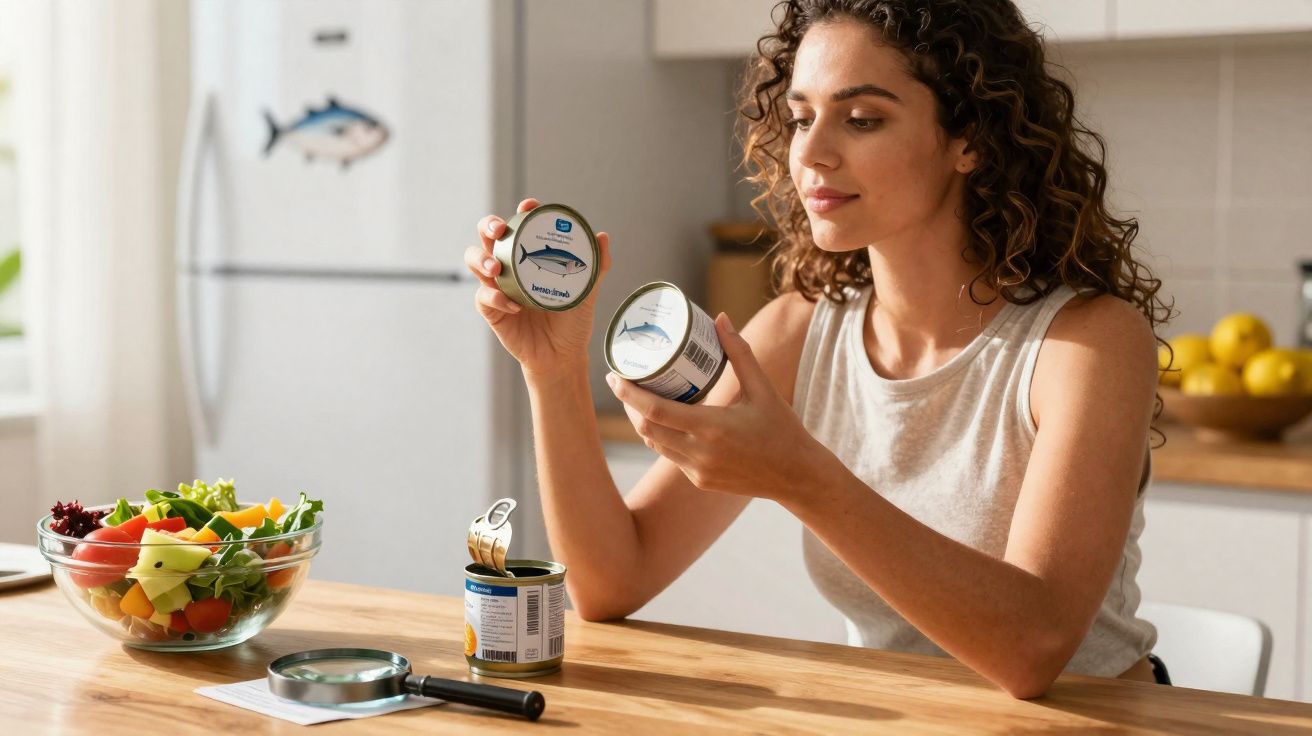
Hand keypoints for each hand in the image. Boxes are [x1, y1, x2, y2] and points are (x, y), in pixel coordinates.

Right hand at [465, 198, 611, 378]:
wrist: (563, 355)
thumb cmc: (572, 322)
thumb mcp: (587, 292)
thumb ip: (596, 266)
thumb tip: (602, 236)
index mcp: (531, 257)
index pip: (521, 226)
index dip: (522, 212)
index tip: (530, 206)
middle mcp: (510, 267)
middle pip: (488, 237)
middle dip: (489, 226)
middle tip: (499, 230)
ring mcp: (497, 287)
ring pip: (475, 261)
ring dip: (481, 259)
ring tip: (496, 268)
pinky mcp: (491, 310)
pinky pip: (484, 298)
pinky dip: (495, 298)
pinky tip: (514, 305)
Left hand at [606, 313, 837, 502]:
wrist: (796, 476)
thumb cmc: (782, 429)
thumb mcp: (763, 388)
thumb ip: (740, 353)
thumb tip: (720, 318)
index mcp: (712, 428)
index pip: (655, 412)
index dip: (629, 394)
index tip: (615, 376)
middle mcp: (699, 453)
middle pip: (646, 429)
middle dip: (628, 406)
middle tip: (622, 381)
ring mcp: (698, 471)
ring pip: (655, 444)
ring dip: (642, 422)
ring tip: (637, 397)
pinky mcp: (700, 480)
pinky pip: (670, 456)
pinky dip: (661, 436)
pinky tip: (662, 420)